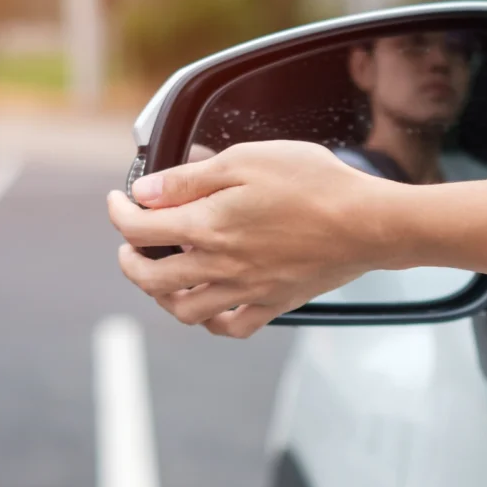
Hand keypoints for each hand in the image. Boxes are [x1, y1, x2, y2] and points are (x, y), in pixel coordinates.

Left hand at [108, 140, 401, 336]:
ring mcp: (246, 290)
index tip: (119, 200)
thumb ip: (189, 178)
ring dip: (161, 295)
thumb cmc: (314, 184)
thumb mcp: (246, 159)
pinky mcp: (273, 304)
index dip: (118, 212)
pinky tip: (208, 304)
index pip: (139, 227)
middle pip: (150, 278)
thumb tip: (145, 193)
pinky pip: (230, 327)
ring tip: (162, 275)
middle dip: (129, 260)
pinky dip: (210, 321)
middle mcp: (220, 264)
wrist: (367, 223)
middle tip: (130, 245)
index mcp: (208, 224)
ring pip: (183, 310)